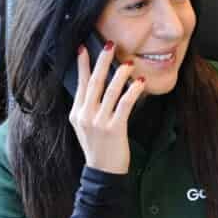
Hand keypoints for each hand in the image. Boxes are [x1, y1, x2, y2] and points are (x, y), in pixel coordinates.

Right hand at [68, 41, 145, 173]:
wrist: (103, 172)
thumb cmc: (98, 148)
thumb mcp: (85, 127)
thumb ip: (88, 108)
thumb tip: (95, 85)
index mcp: (77, 113)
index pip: (80, 83)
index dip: (82, 65)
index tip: (84, 48)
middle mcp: (85, 115)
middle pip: (94, 83)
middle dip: (102, 62)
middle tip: (110, 45)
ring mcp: (99, 122)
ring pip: (111, 91)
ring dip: (120, 74)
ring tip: (129, 62)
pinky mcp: (114, 129)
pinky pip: (125, 104)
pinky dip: (133, 91)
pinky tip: (140, 82)